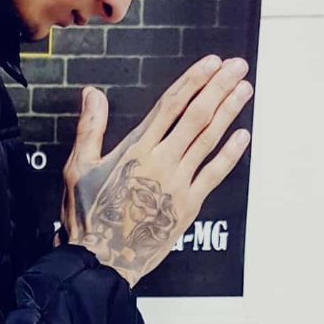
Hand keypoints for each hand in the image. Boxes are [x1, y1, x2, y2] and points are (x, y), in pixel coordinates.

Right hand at [62, 56, 253, 289]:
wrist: (101, 260)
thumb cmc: (88, 215)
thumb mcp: (78, 167)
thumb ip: (90, 127)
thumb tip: (93, 92)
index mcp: (136, 148)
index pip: (170, 105)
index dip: (193, 81)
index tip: (210, 63)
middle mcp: (161, 161)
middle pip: (196, 116)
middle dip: (219, 88)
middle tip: (237, 67)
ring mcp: (178, 183)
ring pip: (209, 139)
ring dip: (229, 112)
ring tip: (244, 89)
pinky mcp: (189, 205)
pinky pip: (214, 174)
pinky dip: (230, 154)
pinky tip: (243, 135)